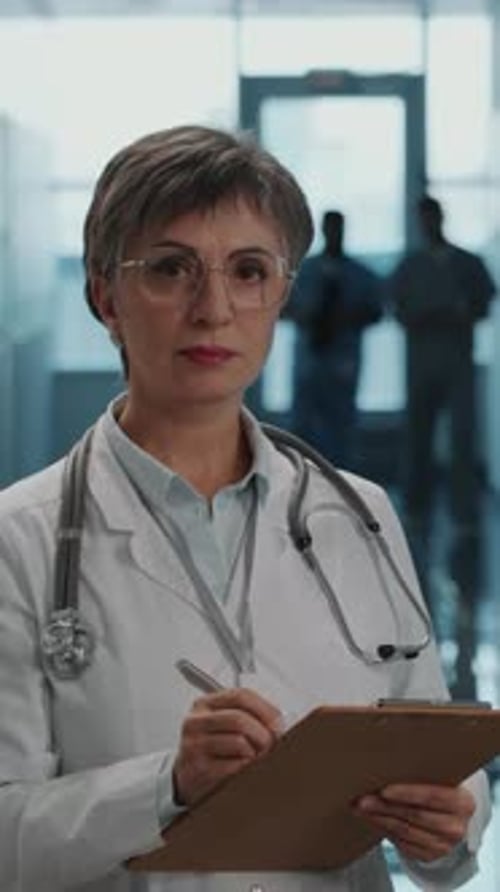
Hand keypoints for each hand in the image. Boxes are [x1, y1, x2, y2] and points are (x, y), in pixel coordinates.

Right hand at [173, 688, 282, 806]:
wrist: (187, 779)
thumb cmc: (212, 749)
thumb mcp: (223, 725)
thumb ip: (248, 716)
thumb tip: (279, 725)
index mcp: (205, 704)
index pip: (240, 695)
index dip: (265, 709)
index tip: (278, 724)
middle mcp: (195, 721)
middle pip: (240, 719)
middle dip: (263, 734)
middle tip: (270, 746)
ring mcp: (194, 745)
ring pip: (239, 743)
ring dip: (255, 754)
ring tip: (255, 759)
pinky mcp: (197, 769)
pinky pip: (234, 766)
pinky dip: (246, 769)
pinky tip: (243, 770)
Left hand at [354, 782, 475, 861]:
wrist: (450, 815)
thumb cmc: (439, 788)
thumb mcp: (439, 778)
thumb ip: (421, 771)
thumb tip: (386, 764)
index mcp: (463, 802)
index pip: (432, 797)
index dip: (406, 793)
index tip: (384, 790)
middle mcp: (456, 827)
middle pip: (414, 815)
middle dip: (385, 807)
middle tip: (362, 799)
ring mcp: (444, 845)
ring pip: (404, 831)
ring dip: (379, 818)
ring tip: (361, 808)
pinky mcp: (430, 856)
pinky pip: (402, 844)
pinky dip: (385, 829)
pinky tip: (373, 818)